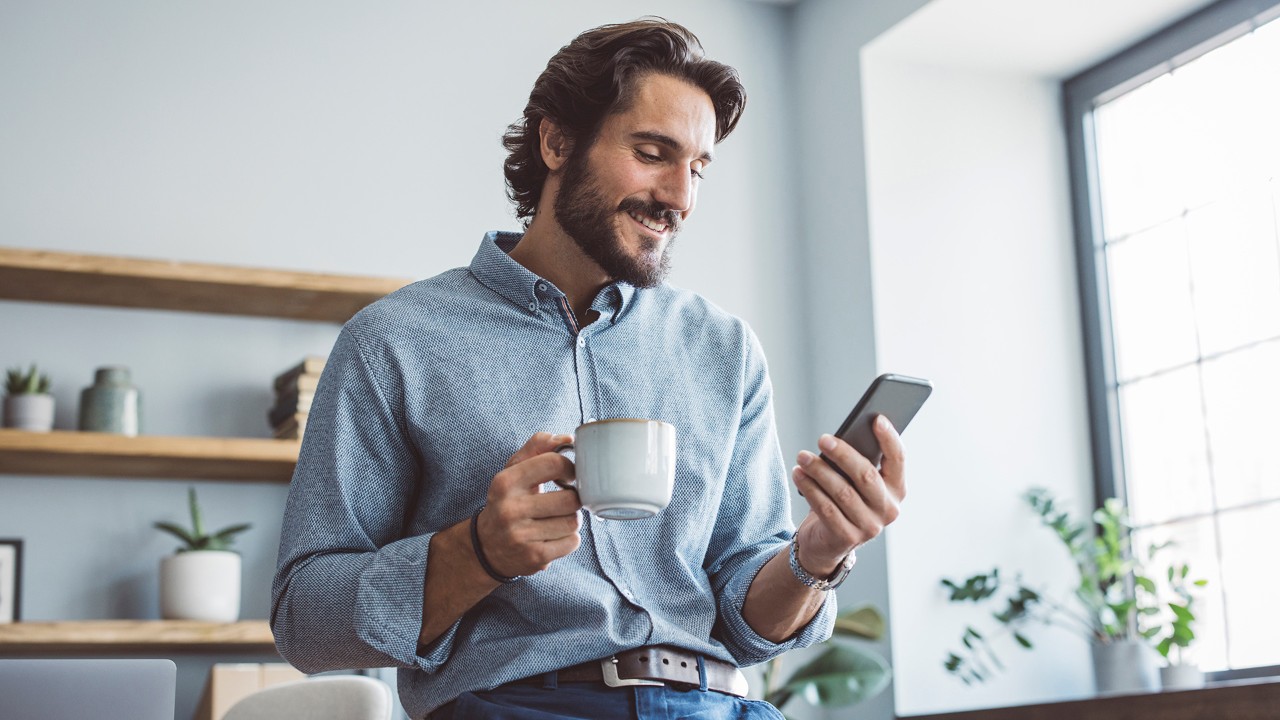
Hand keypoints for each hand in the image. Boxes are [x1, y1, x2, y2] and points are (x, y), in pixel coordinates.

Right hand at [475, 432, 582, 577]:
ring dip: (571, 519)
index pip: (554, 463)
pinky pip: (572, 542)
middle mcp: (510, 509)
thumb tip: (568, 439)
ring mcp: (521, 535)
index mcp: (505, 482)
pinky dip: (569, 539)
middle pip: (570, 498)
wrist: (485, 547)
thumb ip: (538, 447)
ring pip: (574, 522)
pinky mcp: (534, 557)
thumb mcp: (513, 470)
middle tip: (564, 500)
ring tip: (557, 519)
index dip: (569, 468)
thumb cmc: (508, 501)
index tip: (567, 476)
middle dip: (573, 498)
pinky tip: (553, 536)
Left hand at [791, 416, 905, 575]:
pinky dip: (810, 489)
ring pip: (843, 492)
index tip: (876, 419)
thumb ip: (857, 463)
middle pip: (866, 475)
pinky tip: (799, 474)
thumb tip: (841, 438)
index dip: (889, 439)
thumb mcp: (855, 482)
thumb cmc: (844, 500)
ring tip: (802, 456)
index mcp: (897, 489)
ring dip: (819, 470)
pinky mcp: (847, 537)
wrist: (828, 541)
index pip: (898, 460)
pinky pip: (826, 509)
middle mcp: (889, 509)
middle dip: (843, 454)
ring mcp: (870, 526)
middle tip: (823, 439)